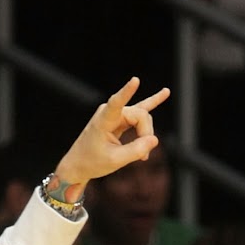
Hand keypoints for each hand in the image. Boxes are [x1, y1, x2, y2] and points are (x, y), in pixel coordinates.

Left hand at [53, 77, 169, 193]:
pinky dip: (152, 104)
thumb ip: (135, 151)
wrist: (79, 164)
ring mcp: (116, 113)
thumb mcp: (114, 161)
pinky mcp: (121, 118)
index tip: (135, 80)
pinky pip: (140, 111)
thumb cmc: (92, 162)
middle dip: (146, 134)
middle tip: (144, 157)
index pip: (116, 103)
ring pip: (142, 117)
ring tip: (145, 156)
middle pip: (140, 115)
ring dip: (146, 135)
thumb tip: (155, 140)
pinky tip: (165, 93)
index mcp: (103, 120)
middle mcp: (110, 112)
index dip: (127, 92)